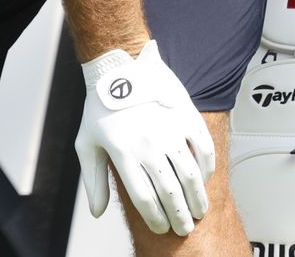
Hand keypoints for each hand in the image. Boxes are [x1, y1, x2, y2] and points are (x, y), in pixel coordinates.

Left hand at [74, 40, 214, 235]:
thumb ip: (93, 180)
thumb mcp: (87, 143)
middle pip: (170, 193)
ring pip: (191, 177)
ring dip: (197, 199)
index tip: (160, 227)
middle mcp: (147, 144)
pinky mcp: (186, 117)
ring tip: (198, 210)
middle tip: (184, 227)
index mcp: (122, 153)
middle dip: (179, 217)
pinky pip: (204, 150)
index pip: (144, 200)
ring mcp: (169, 131)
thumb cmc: (100, 106)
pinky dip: (208, 169)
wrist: (119, 67)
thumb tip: (98, 211)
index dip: (155, 219)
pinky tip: (204, 180)